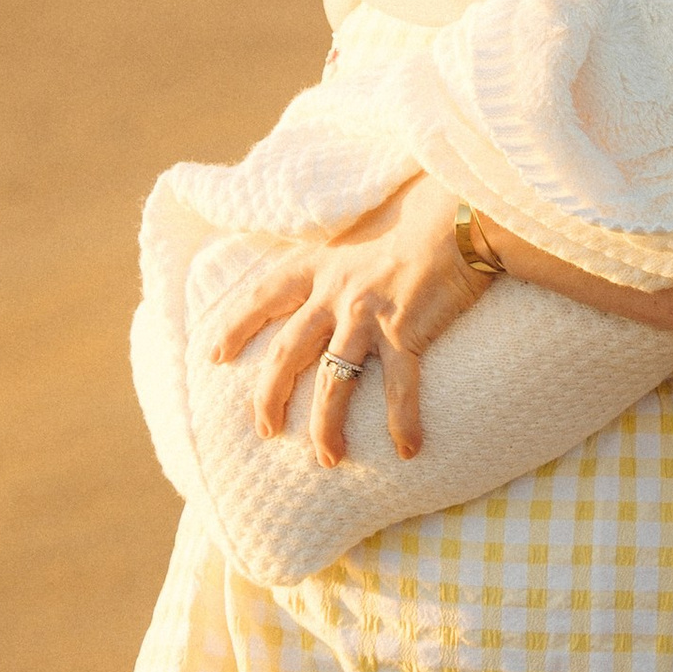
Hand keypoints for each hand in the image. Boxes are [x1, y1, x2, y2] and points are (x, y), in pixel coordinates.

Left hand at [207, 177, 491, 464]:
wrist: (458, 212)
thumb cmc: (414, 213)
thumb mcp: (359, 229)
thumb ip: (338, 255)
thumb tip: (332, 268)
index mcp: (318, 263)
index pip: (262, 297)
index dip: (235, 327)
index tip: (215, 355)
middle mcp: (334, 291)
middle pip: (287, 353)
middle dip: (269, 397)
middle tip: (265, 431)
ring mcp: (366, 314)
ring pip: (333, 382)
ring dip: (326, 426)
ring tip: (328, 458)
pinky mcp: (404, 330)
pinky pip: (398, 387)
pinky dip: (402, 421)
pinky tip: (408, 449)